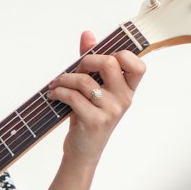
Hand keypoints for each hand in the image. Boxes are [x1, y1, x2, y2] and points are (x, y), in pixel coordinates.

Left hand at [47, 31, 145, 167]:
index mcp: (128, 91)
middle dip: (87, 61)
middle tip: (75, 69)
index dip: (122, 55)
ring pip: (85, 81)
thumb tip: (87, 35)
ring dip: (65, 79)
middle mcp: (123, 100)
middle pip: (110, 63)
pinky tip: (53, 94)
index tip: (101, 59)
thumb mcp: (94, 91)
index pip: (137, 65)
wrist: (82, 154)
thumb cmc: (88, 119)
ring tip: (55, 84)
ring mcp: (110, 111)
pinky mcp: (93, 121)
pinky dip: (59, 92)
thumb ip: (92, 64)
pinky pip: (73, 97)